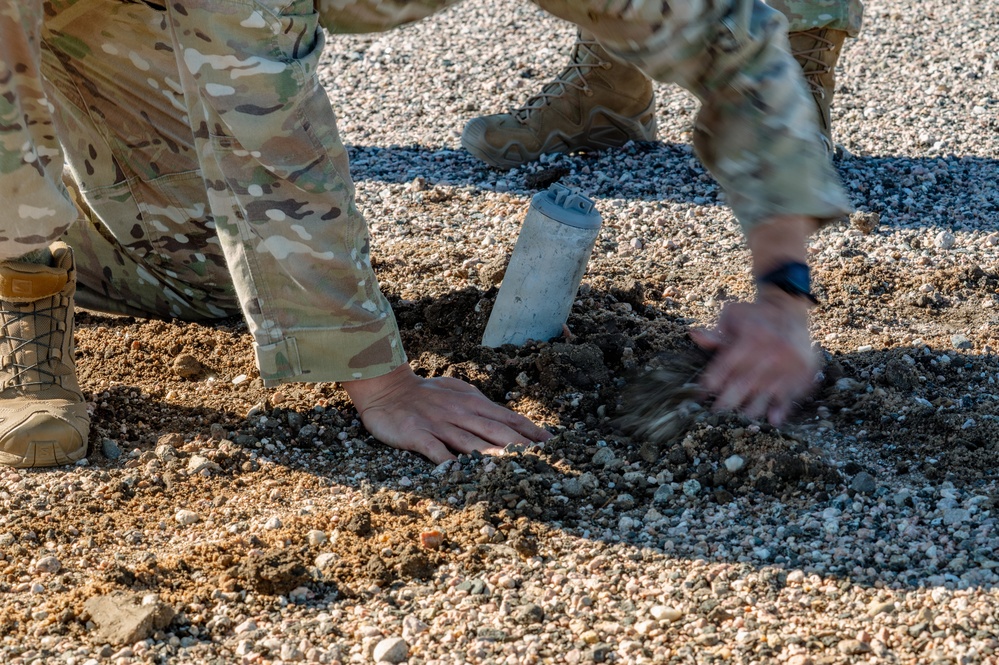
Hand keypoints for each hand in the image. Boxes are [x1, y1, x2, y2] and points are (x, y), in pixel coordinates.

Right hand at [343, 363, 551, 463]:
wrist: (387, 388)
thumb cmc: (426, 393)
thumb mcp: (458, 392)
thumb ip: (481, 405)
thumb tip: (508, 420)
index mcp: (472, 403)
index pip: (507, 418)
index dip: (530, 431)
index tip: (550, 443)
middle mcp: (460, 414)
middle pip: (495, 431)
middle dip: (520, 446)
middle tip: (542, 460)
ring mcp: (439, 425)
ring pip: (470, 442)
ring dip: (493, 455)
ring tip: (514, 467)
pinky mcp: (418, 435)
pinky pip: (435, 450)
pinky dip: (449, 462)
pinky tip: (461, 474)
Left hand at [689, 290, 817, 424]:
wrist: (789, 311)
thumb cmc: (754, 316)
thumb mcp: (734, 315)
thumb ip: (715, 332)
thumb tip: (694, 335)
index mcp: (751, 337)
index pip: (726, 364)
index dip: (712, 380)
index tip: (702, 392)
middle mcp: (770, 351)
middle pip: (743, 383)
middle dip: (727, 400)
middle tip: (716, 410)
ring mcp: (788, 364)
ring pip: (765, 393)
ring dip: (750, 408)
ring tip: (741, 415)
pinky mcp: (802, 372)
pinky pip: (790, 394)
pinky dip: (781, 408)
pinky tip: (773, 418)